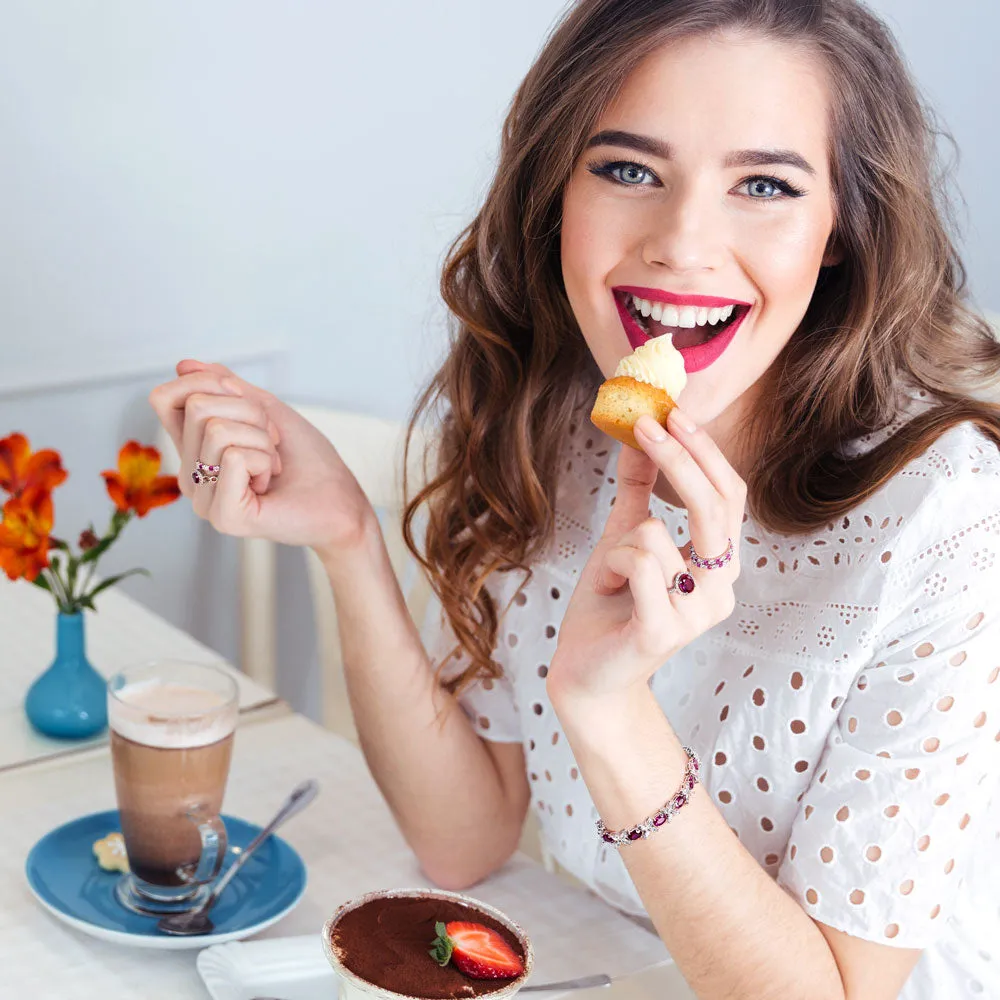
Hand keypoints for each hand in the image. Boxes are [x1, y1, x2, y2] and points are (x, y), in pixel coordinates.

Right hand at [148, 359, 375, 553]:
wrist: (341, 503)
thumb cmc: (308, 460)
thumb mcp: (266, 410)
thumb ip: (225, 388)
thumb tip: (184, 365)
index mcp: (194, 449)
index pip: (164, 398)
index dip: (206, 383)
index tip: (250, 405)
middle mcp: (190, 474)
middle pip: (197, 406)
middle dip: (251, 413)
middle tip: (273, 443)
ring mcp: (203, 498)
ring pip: (216, 430)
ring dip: (262, 440)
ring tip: (273, 466)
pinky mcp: (223, 516)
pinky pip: (234, 458)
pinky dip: (264, 460)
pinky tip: (270, 483)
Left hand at [546, 410, 744, 709]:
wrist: (586, 672)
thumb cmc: (609, 605)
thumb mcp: (623, 535)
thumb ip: (638, 489)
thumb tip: (641, 433)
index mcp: (720, 565)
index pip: (730, 496)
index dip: (704, 452)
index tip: (671, 413)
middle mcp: (721, 590)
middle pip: (714, 506)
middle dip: (678, 458)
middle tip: (645, 423)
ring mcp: (697, 614)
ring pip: (656, 533)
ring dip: (618, 542)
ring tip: (611, 575)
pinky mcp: (665, 631)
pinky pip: (638, 561)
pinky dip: (610, 563)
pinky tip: (607, 589)